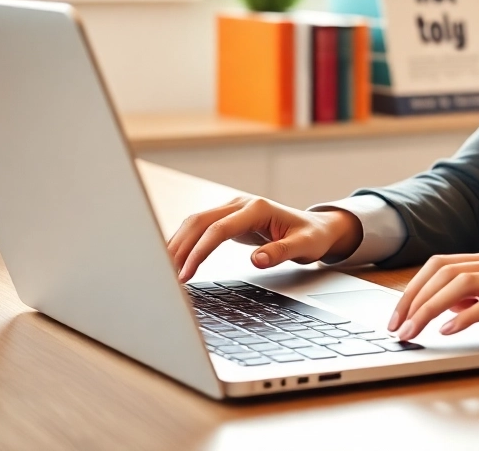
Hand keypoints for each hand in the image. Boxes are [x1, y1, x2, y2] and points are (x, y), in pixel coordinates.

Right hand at [166, 195, 363, 281]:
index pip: (219, 230)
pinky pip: (200, 227)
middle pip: (199, 222)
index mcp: (257, 208)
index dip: (199, 252)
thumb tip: (257, 261)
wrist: (315, 227)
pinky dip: (185, 242)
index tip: (186, 273)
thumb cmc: (311, 236)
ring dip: (177, 244)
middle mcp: (240, 204)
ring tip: (163, 269)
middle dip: (179, 247)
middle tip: (165, 275)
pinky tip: (175, 258)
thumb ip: (280, 252)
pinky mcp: (227, 218)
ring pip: (195, 222)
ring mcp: (232, 208)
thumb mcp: (304, 247)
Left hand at [387, 249, 478, 342]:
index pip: (440, 265)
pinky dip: (467, 316)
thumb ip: (478, 299)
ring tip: (416, 330)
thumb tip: (443, 307)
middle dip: (414, 299)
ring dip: (432, 308)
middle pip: (444, 270)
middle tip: (398, 327)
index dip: (413, 288)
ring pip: (462, 282)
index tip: (397, 315)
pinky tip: (450, 331)